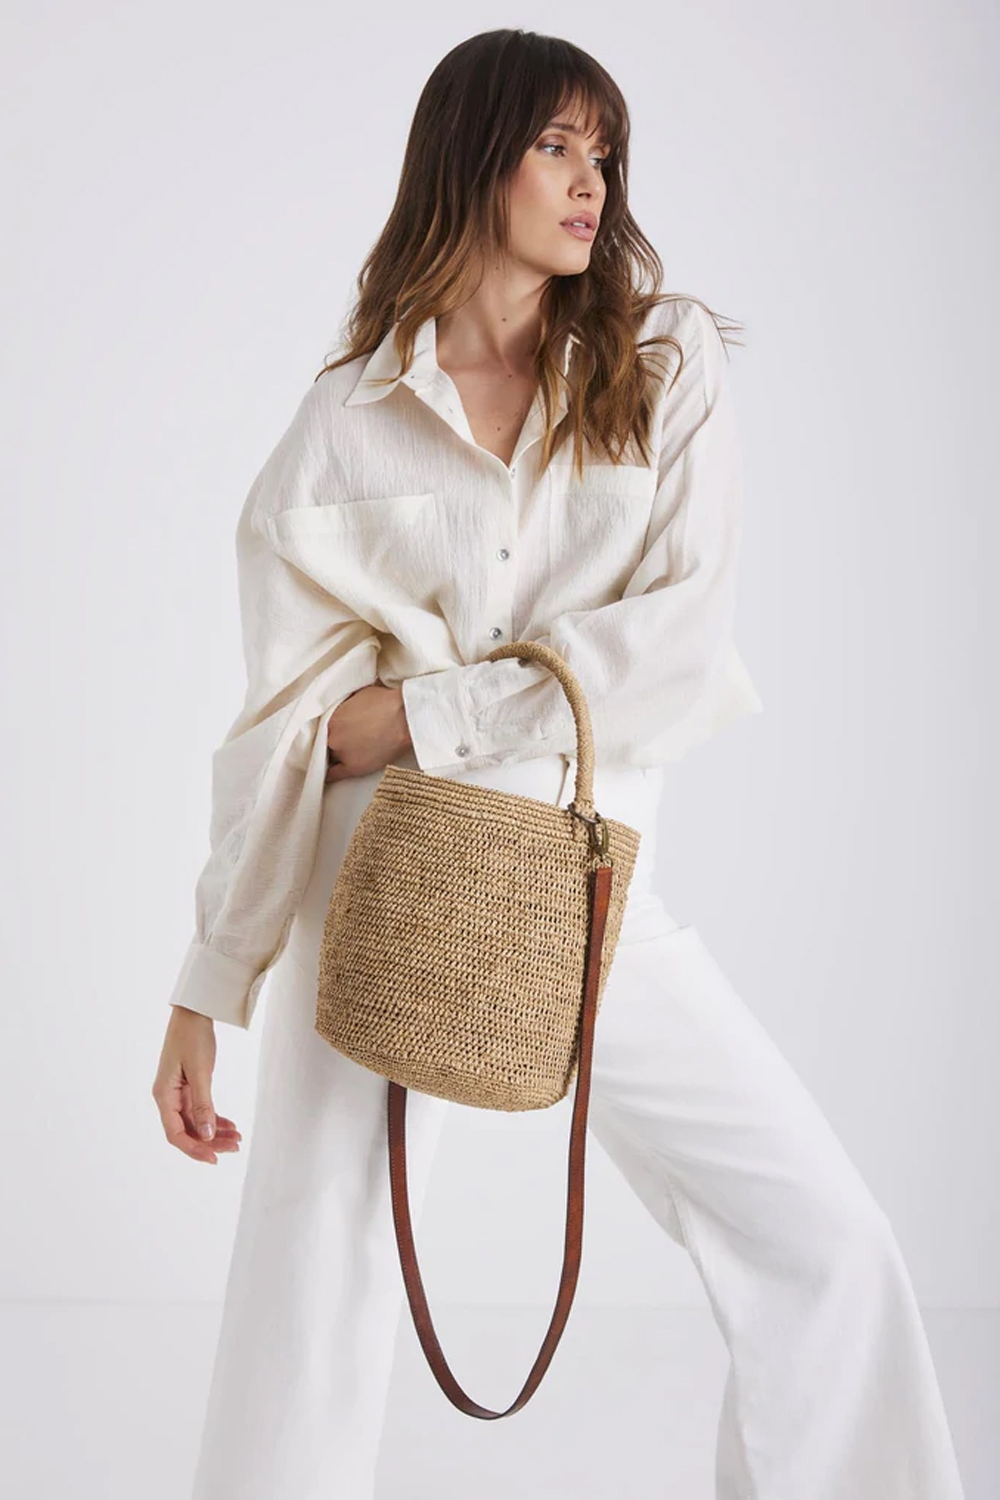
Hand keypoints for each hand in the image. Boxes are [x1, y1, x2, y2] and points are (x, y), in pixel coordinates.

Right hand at [152, 1007, 241, 1164]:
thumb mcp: (200, 1071)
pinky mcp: (188, 1086)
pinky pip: (200, 1110)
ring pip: (196, 1122)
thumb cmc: (192, 1037)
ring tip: (237, 1138)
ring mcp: (178, 1092)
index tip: (215, 1158)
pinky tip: (230, 1125)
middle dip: (210, 1142)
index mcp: (164, 1096)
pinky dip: (214, 1118)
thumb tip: (207, 1135)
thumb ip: (204, 1104)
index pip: (175, 1134)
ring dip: (214, 1132)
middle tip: (235, 1147)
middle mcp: (168, 1097)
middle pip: (187, 1131)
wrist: (194, 1012)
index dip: (194, 1149)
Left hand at [325, 681, 411, 782]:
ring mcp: (343, 754)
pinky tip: (327, 775)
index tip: (336, 730)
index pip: (323, 729)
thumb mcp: (358, 695)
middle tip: (346, 738)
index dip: (331, 730)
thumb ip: (345, 706)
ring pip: (332, 758)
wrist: (407, 718)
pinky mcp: (354, 768)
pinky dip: (330, 774)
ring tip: (346, 753)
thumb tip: (345, 710)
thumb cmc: (388, 703)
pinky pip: (334, 775)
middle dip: (336, 740)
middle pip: (327, 743)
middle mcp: (333, 738)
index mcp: (332, 719)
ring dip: (337, 755)